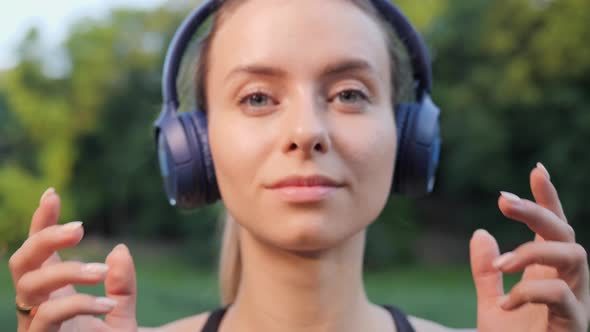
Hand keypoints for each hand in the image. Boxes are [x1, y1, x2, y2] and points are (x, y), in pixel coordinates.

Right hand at [8, 188, 138, 331]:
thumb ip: (123, 283)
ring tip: (100, 270)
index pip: (39, 251)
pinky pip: (47, 316)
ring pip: (29, 287)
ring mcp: (35, 325)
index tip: (52, 193)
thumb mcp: (123, 311)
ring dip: (65, 271)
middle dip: (44, 238)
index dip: (41, 222)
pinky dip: (78, 303)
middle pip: (20, 262)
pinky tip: (107, 303)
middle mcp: (37, 305)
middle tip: (81, 227)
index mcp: (54, 291)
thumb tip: (119, 249)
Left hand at [470, 163, 589, 331]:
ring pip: (576, 255)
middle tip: (502, 200)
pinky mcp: (576, 326)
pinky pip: (562, 295)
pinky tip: (505, 302)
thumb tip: (480, 233)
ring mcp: (577, 304)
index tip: (535, 169)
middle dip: (537, 210)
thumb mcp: (491, 304)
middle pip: (565, 232)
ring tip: (501, 265)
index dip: (547, 199)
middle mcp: (567, 283)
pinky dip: (530, 292)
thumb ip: (487, 272)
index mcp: (547, 274)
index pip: (552, 229)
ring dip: (534, 251)